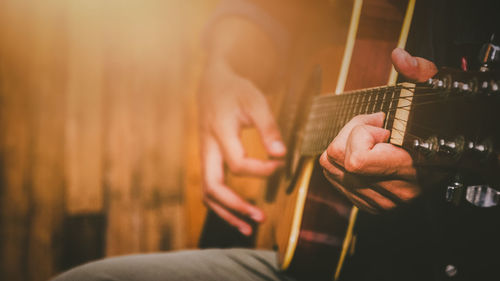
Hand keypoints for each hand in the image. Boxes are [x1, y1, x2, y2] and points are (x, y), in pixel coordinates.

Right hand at [199, 61, 285, 234]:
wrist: (211, 84)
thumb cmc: (235, 91)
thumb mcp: (255, 101)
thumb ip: (269, 127)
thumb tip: (281, 154)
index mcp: (219, 133)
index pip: (238, 164)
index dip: (262, 170)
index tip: (280, 166)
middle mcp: (207, 148)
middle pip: (213, 187)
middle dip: (235, 207)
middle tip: (260, 219)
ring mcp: (204, 156)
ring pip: (207, 193)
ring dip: (227, 213)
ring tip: (248, 229)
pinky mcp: (207, 160)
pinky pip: (209, 187)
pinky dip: (222, 205)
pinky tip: (238, 214)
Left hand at [319, 49, 437, 212]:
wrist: (458, 160)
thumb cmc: (445, 128)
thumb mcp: (438, 95)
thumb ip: (420, 74)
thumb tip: (399, 57)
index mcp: (409, 167)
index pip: (356, 160)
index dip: (360, 133)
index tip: (380, 122)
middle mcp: (393, 190)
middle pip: (336, 161)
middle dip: (348, 134)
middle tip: (373, 127)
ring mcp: (381, 201)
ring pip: (330, 169)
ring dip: (344, 147)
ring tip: (370, 140)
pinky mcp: (372, 205)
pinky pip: (335, 180)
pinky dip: (343, 163)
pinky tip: (367, 153)